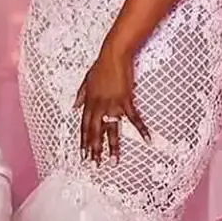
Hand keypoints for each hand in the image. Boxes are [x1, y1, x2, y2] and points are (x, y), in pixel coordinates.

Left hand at [74, 43, 148, 163]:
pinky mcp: (126, 101)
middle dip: (95, 150)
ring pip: (112, 130)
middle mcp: (99, 106)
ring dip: (113, 147)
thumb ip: (80, 95)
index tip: (83, 155)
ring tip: (114, 162)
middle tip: (95, 165)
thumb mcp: (86, 80)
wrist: (114, 55)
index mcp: (89, 103)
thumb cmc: (101, 66)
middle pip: (96, 133)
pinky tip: (147, 140)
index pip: (84, 127)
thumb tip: (73, 107)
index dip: (84, 142)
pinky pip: (134, 119)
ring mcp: (113, 105)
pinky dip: (142, 129)